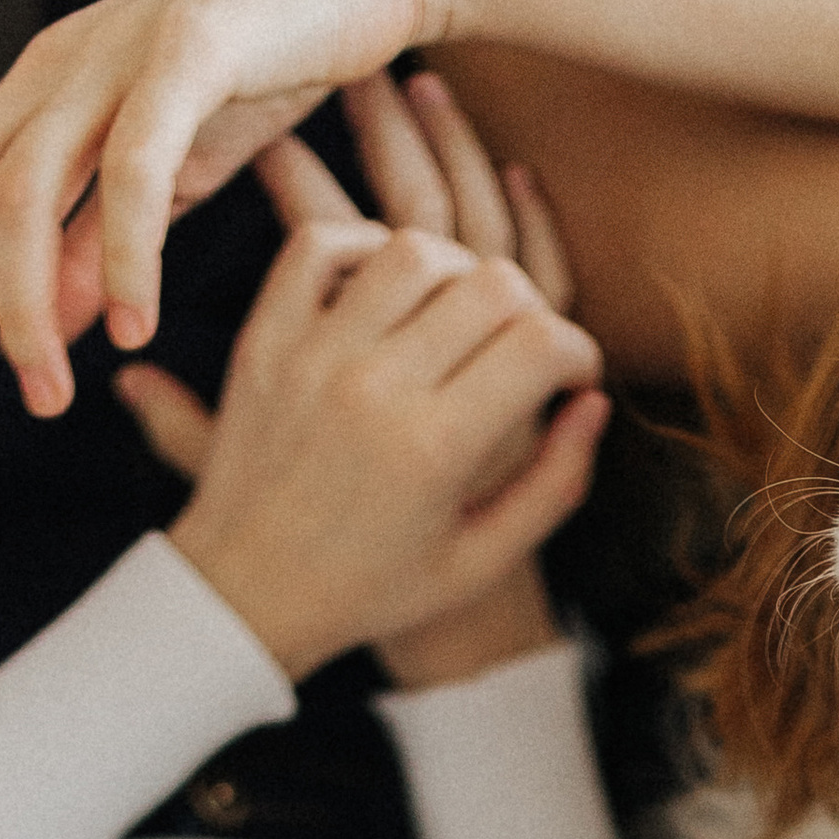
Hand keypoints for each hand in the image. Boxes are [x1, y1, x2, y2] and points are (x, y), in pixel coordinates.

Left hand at [0, 0, 463, 430]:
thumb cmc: (269, 63)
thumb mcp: (172, 175)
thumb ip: (104, 244)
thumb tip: (49, 321)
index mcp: (35, 103)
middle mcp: (51, 75)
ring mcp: (113, 57)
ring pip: (17, 191)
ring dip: (18, 307)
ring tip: (45, 396)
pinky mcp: (191, 48)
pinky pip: (134, 164)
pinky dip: (126, 253)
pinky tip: (137, 330)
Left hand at [118, 87, 604, 683]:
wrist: (243, 597)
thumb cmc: (371, 589)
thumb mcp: (479, 562)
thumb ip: (554, 485)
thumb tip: (594, 399)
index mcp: (435, 450)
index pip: (540, 342)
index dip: (578, 350)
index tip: (570, 376)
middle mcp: (375, 391)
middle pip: (490, 283)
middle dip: (529, 308)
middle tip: (521, 345)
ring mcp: (314, 356)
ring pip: (414, 248)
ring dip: (455, 269)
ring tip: (458, 312)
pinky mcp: (266, 339)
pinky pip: (318, 244)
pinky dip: (361, 242)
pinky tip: (384, 285)